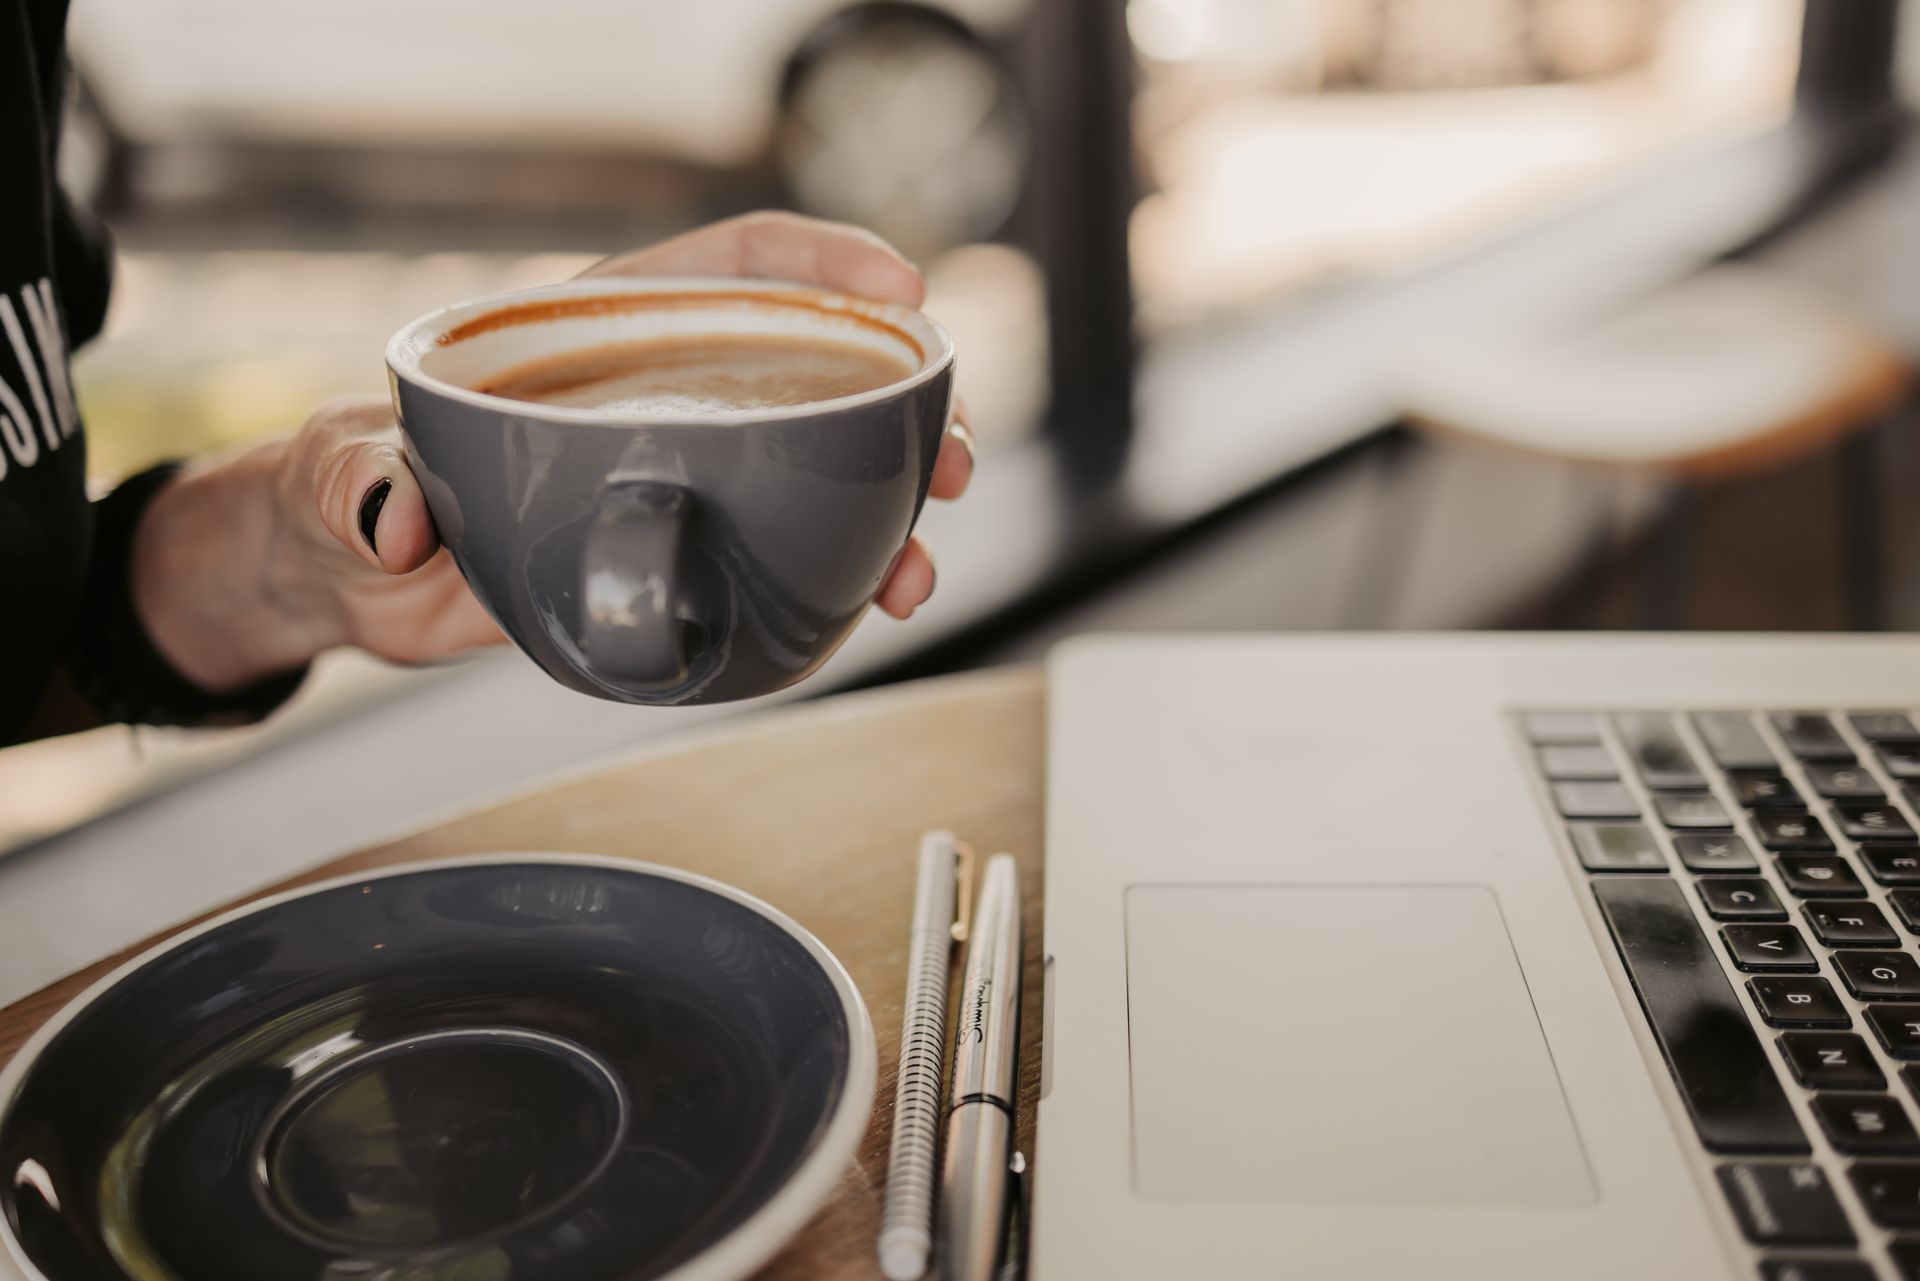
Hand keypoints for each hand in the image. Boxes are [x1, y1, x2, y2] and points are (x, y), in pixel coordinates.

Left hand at [133, 212, 969, 694]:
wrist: (345, 578)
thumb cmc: (343, 488)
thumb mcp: (339, 472)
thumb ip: (356, 480)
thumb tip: (394, 516)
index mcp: (599, 333)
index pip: (734, 265)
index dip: (824, 263)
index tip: (901, 292)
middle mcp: (660, 394)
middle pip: (811, 370)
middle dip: (898, 405)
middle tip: (949, 457)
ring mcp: (679, 476)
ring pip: (815, 472)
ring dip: (887, 509)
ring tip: (919, 562)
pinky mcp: (676, 554)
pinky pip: (778, 552)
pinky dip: (835, 576)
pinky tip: (868, 602)